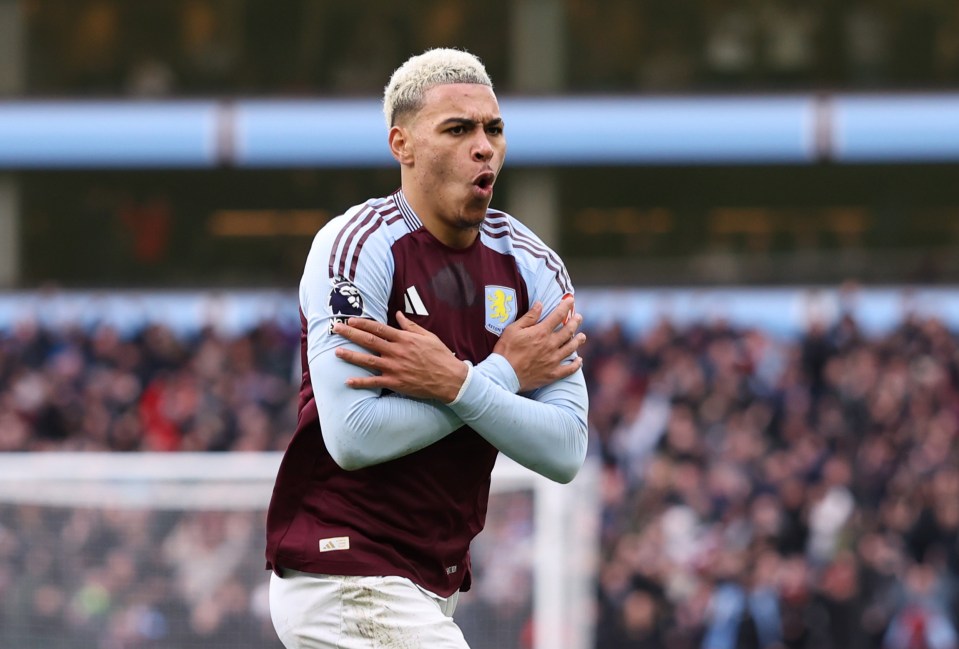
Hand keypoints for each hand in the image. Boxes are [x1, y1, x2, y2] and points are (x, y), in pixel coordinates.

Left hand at [332, 313, 467, 402]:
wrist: (450, 379)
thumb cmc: (440, 356)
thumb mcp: (427, 336)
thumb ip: (410, 326)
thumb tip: (398, 314)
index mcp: (404, 339)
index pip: (379, 328)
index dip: (363, 323)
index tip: (350, 319)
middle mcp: (397, 351)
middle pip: (369, 341)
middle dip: (351, 333)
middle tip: (336, 329)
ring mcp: (395, 367)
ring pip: (368, 360)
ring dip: (351, 355)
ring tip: (336, 352)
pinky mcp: (396, 382)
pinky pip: (374, 382)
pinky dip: (360, 382)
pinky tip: (348, 381)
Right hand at [493, 297, 585, 391]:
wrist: (503, 375)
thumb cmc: (505, 351)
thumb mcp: (513, 329)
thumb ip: (529, 317)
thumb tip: (540, 304)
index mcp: (541, 332)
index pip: (558, 315)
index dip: (566, 306)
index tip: (571, 300)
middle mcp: (550, 345)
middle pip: (568, 331)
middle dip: (575, 322)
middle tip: (579, 317)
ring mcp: (553, 360)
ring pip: (571, 348)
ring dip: (578, 340)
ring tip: (582, 336)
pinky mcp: (552, 374)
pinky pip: (569, 369)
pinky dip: (576, 364)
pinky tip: (579, 361)